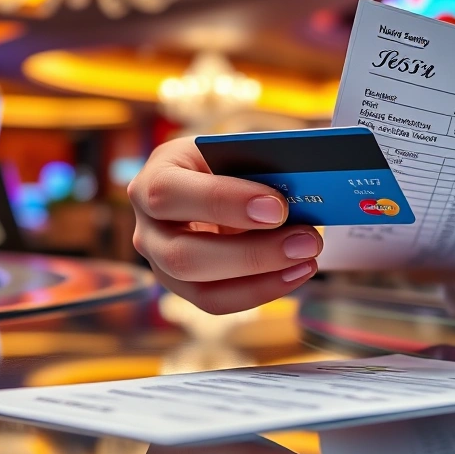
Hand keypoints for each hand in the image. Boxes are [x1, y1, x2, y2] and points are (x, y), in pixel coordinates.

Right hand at [128, 137, 323, 313]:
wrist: (209, 182)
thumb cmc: (222, 163)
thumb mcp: (230, 151)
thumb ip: (255, 166)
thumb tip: (302, 187)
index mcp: (152, 178)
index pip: (170, 194)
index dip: (223, 201)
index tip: (277, 207)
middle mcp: (147, 228)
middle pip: (183, 256)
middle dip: (251, 253)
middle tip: (306, 240)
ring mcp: (161, 264)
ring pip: (201, 289)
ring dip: (261, 279)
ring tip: (307, 259)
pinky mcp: (184, 288)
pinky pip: (219, 301)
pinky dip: (262, 290)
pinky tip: (296, 273)